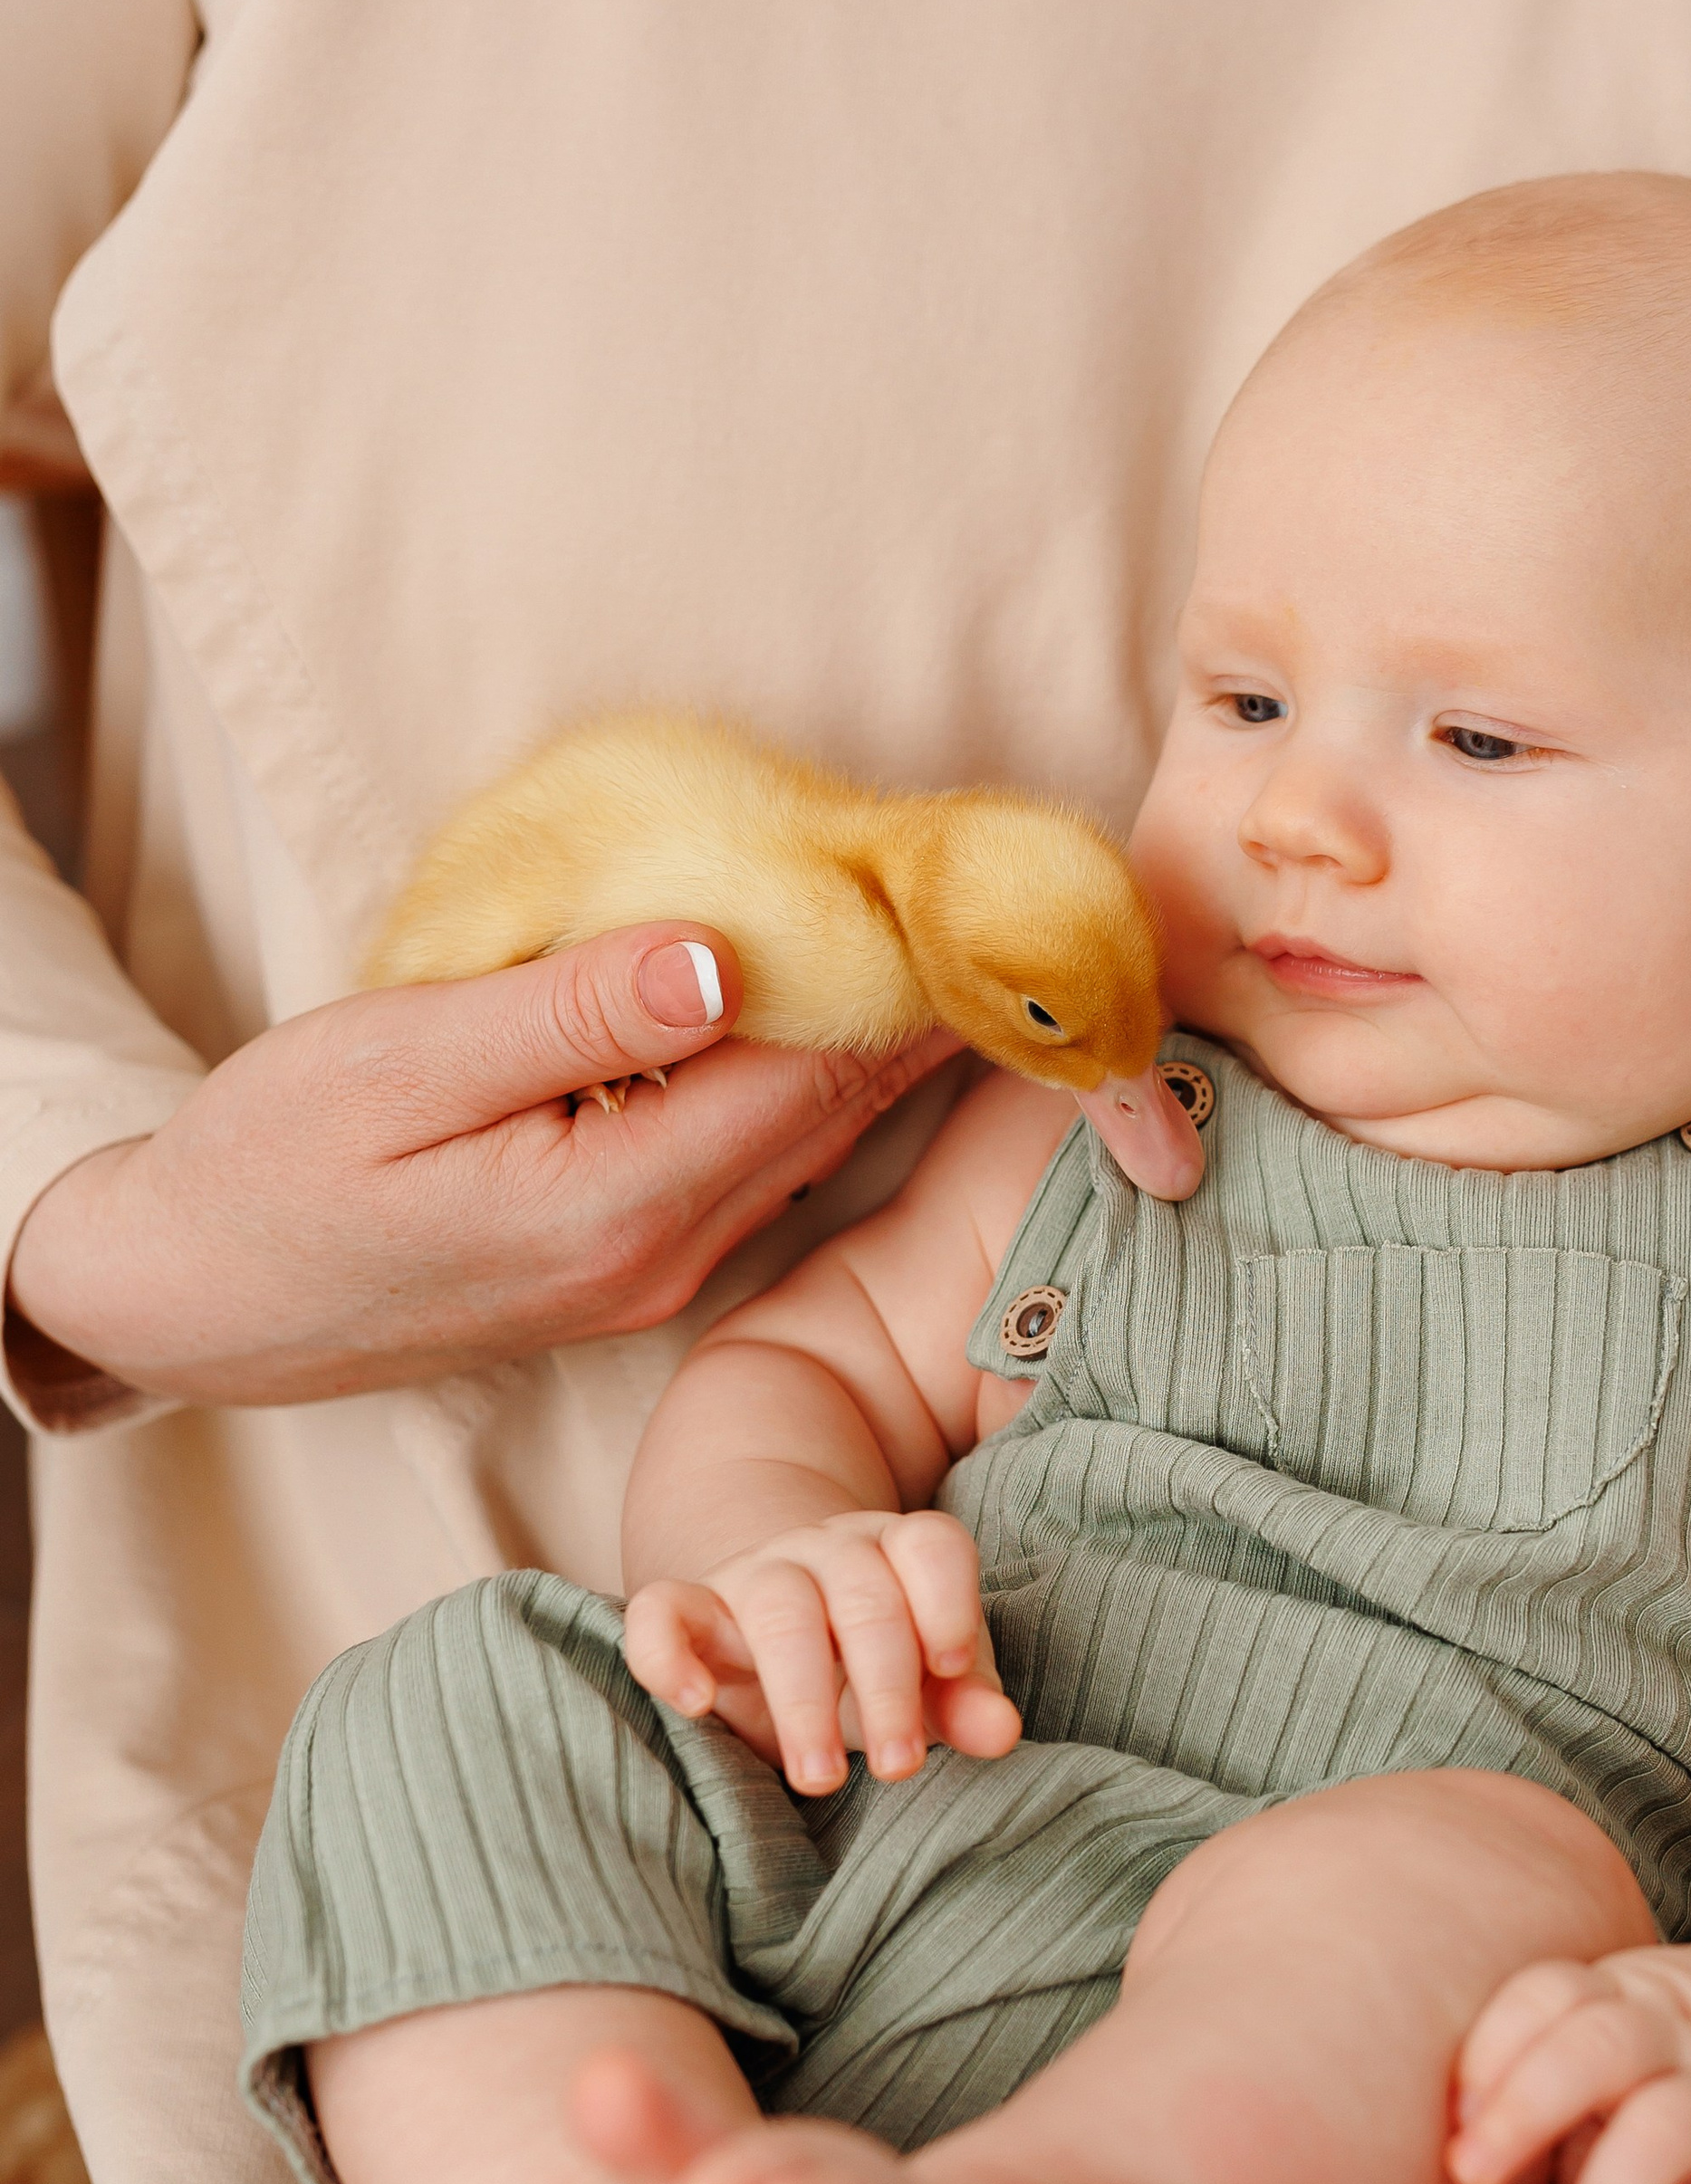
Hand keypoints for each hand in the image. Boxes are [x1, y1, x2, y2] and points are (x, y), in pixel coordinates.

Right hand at [6, 926, 955, 1406]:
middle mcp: (662, 1255)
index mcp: (618, 1204)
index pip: (813, 1075)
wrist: (193, 1297)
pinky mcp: (625, 1263)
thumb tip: (727, 952)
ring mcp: (649, 1271)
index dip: (905, 976)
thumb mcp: (404, 1063)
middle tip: (1003, 901)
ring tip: (948, 942)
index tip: (975, 886)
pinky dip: (801, 1084)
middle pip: (834, 1114)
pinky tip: (828, 1018)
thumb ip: (571, 1012)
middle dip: (920, 1009)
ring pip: (804, 1143)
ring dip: (873, 1047)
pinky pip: (751, 1162)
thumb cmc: (273, 1165)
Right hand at [624, 1513, 1018, 1787]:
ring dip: (804, 1697)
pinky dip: (668, 1653)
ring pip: (780, 1611)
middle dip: (886, 1684)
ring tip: (821, 1777)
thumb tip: (1001, 1732)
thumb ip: (963, 1700)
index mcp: (895, 1551)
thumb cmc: (870, 1664)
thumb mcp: (924, 1683)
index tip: (950, 1669)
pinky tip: (693, 1704)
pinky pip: (663, 1613)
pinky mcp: (688, 1609)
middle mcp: (827, 1551)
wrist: (775, 1635)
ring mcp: (754, 1574)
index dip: (946, 1602)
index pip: (929, 1547)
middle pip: (863, 1594)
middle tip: (899, 1767)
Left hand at [1447, 1942, 1690, 2183]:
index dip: (1493, 2046)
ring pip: (1666, 2129)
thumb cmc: (1682, 2051)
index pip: (1548, 1994)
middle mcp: (1671, 2032)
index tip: (1450, 2117)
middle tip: (1469, 2179)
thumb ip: (1540, 2077)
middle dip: (1525, 2108)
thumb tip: (1421, 2181)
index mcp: (1616, 1995)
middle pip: (1595, 2046)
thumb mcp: (1615, 2030)